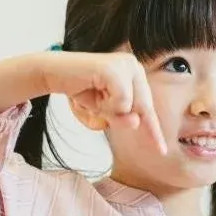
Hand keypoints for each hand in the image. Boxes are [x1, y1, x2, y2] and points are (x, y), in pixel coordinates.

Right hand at [37, 50, 166, 152]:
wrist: (54, 73)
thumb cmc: (81, 91)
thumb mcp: (105, 111)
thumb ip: (122, 119)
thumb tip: (136, 121)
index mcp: (136, 74)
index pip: (147, 108)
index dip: (153, 130)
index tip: (161, 151)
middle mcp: (135, 66)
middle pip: (141, 109)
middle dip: (119, 116)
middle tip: (98, 102)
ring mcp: (126, 64)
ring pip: (130, 107)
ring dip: (108, 108)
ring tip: (94, 94)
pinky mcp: (115, 68)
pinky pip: (121, 101)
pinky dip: (105, 103)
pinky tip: (94, 89)